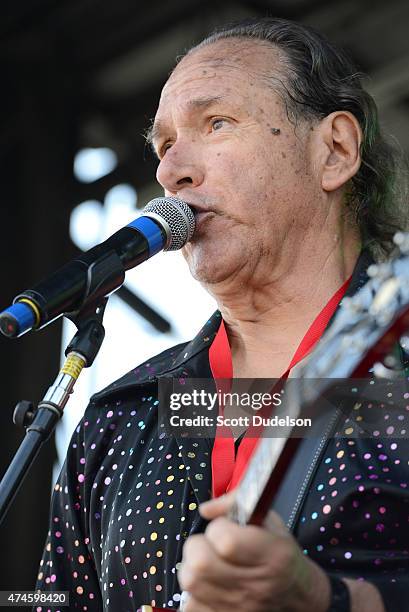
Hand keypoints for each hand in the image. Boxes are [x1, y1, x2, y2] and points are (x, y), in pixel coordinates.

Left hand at [178, 492, 329, 611]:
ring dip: (193, 566)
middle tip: (209, 544)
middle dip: (199, 546)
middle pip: (201, 563)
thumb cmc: (280, 555)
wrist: (295, 595)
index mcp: (272, 556)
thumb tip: (206, 509)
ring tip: (208, 562)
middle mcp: (255, 586)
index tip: (225, 527)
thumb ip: (237, 503)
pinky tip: (209, 583)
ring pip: (191, 582)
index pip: (226, 541)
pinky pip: (191, 604)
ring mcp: (238, 607)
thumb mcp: (270, 521)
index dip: (219, 527)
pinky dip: (194, 591)